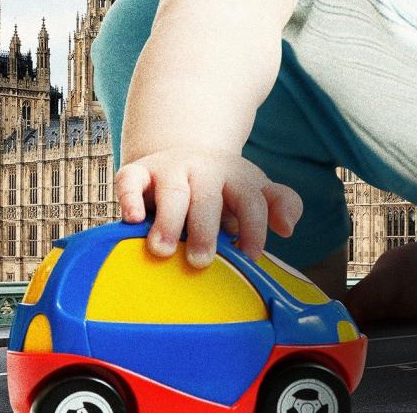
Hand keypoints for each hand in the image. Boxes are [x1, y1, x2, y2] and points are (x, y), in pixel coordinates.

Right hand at [114, 146, 301, 267]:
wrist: (185, 156)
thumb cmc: (225, 189)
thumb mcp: (255, 192)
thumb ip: (280, 204)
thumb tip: (287, 228)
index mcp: (237, 177)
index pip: (251, 200)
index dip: (253, 227)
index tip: (250, 256)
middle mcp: (204, 170)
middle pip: (208, 197)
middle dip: (205, 229)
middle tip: (201, 261)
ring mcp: (170, 169)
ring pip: (171, 191)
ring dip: (169, 220)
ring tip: (163, 251)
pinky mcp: (139, 172)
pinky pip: (129, 180)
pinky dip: (129, 198)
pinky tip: (132, 219)